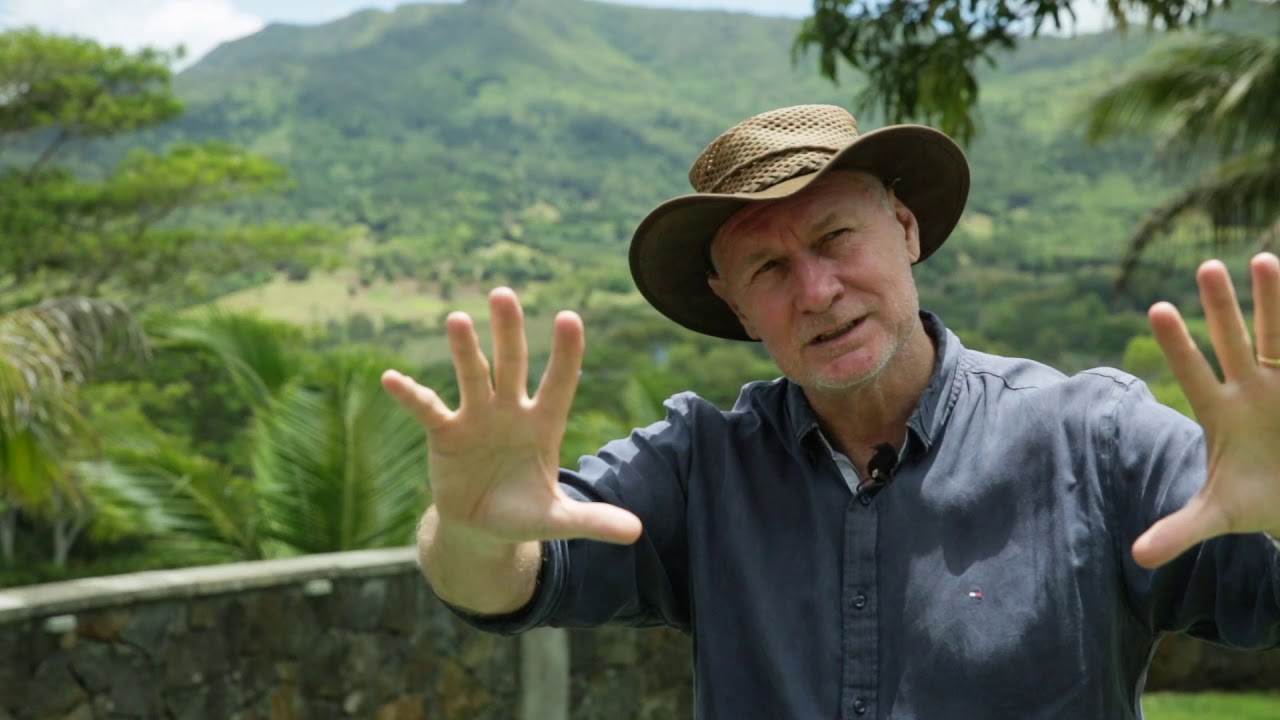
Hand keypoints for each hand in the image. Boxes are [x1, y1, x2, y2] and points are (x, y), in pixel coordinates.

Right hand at [382, 287, 642, 548]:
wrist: (482, 527)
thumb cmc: (524, 512)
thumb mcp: (558, 520)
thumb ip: (593, 521)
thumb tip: (636, 532)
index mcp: (544, 424)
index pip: (559, 382)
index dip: (565, 353)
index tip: (570, 316)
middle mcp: (511, 411)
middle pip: (512, 364)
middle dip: (509, 331)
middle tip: (503, 294)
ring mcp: (477, 418)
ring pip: (472, 376)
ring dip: (465, 350)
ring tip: (457, 318)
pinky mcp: (445, 434)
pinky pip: (428, 409)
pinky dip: (411, 395)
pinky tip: (392, 378)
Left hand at [1132, 252, 1279, 567]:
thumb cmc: (1258, 501)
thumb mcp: (1219, 515)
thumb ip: (1179, 530)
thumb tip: (1137, 558)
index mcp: (1221, 413)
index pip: (1193, 373)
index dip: (1178, 345)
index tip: (1157, 308)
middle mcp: (1252, 389)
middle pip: (1235, 341)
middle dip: (1224, 307)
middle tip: (1206, 266)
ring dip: (1275, 300)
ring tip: (1265, 258)